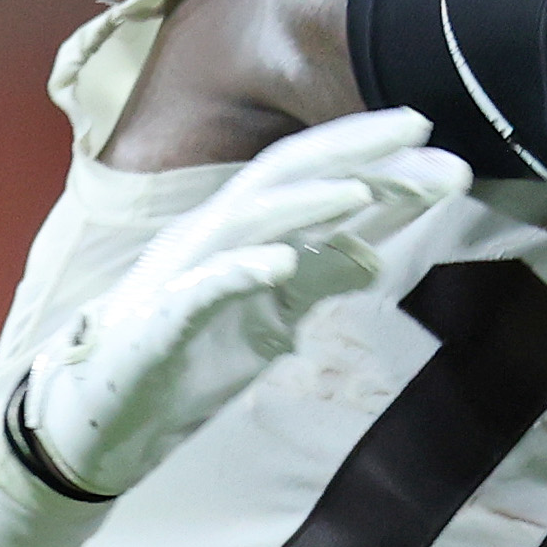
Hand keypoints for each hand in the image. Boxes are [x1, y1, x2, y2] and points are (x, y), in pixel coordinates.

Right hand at [10, 111, 468, 498]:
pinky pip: (202, 289)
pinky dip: (242, 270)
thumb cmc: (182, 361)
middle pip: (285, 173)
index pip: (315, 180)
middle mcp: (211, 235)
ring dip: (306, 200)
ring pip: (247, 218)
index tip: (445, 155)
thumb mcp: (269, 320)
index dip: (377, 161)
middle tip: (422, 126)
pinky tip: (283, 262)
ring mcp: (183, 274)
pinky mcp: (160, 323)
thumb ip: (316, 281)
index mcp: (239, 232)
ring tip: (362, 186)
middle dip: (353, 147)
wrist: (101, 420)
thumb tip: (373, 254)